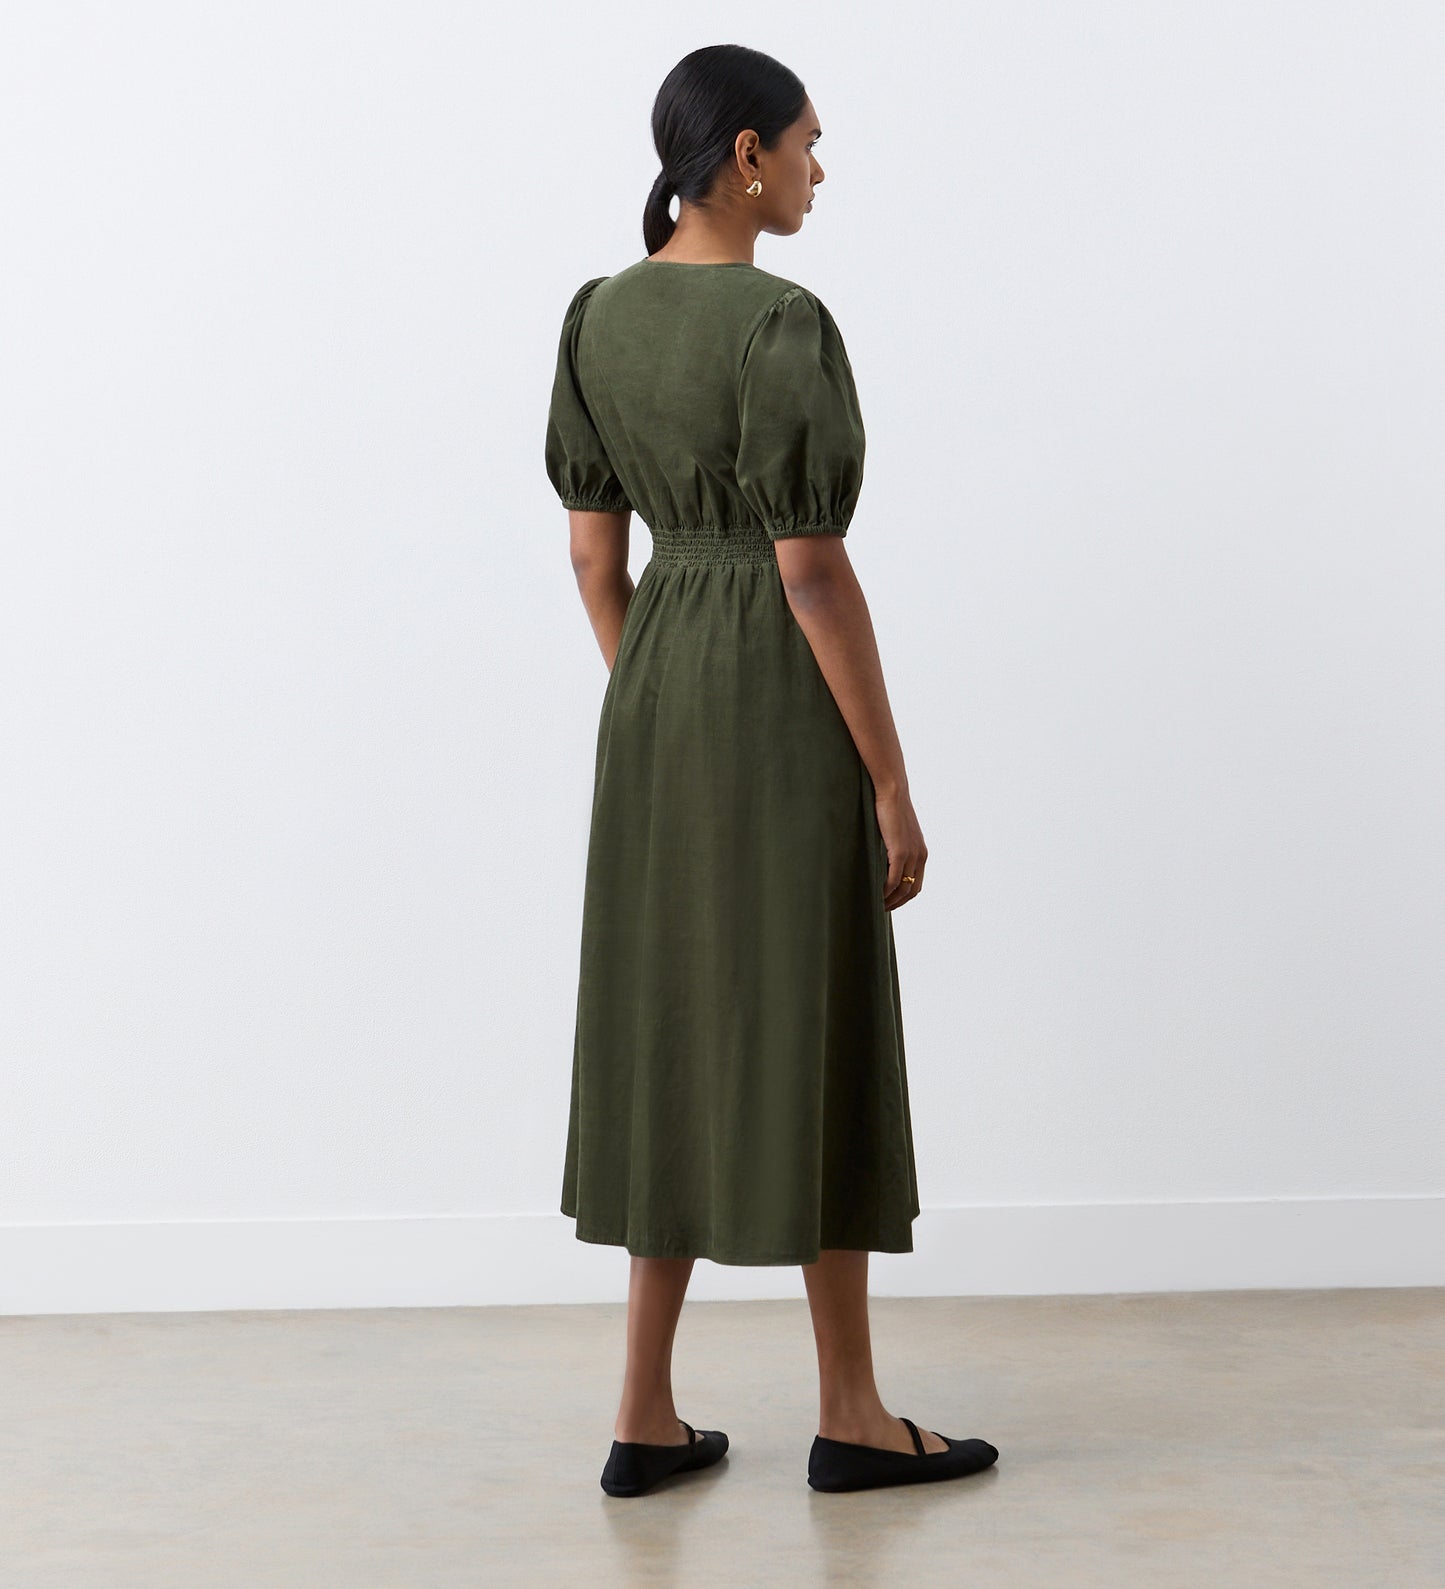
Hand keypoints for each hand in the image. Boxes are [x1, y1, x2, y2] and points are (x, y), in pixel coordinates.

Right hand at [874, 785, 926, 910]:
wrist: (892, 792)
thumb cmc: (890, 809)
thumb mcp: (896, 832)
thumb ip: (894, 847)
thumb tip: (882, 859)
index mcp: (921, 852)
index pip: (916, 883)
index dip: (904, 897)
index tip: (890, 902)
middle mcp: (920, 856)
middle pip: (912, 890)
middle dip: (898, 903)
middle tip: (882, 909)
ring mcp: (912, 855)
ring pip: (903, 888)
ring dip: (891, 900)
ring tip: (878, 906)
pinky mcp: (900, 852)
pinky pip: (894, 880)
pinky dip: (886, 891)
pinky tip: (877, 894)